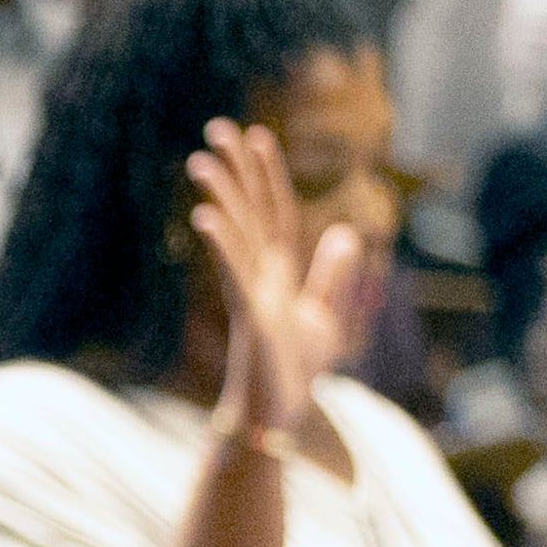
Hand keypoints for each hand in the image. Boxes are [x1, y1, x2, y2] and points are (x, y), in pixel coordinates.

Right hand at [190, 118, 359, 441]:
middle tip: (216, 128)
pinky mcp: (251, 319)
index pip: (273, 212)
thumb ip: (333, 275)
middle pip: (248, 213)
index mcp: (276, 273)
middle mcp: (258, 277)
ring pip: (234, 236)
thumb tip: (347, 233)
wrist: (277, 418)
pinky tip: (205, 219)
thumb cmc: (294, 372)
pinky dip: (221, 246)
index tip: (255, 136)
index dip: (267, 175)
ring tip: (200, 162)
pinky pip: (233, 275)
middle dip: (234, 171)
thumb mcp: (325, 316)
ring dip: (218, 198)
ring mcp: (250, 295)